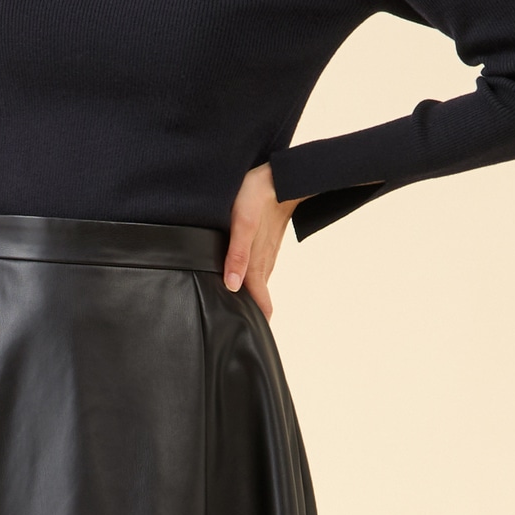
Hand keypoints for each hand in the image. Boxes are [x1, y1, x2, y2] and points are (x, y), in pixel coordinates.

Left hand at [223, 161, 307, 322]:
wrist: (281, 177)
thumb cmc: (257, 196)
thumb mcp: (242, 223)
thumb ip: (237, 254)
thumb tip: (233, 286)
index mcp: (258, 264)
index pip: (258, 302)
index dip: (253, 320)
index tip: (246, 337)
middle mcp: (263, 263)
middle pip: (257, 296)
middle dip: (248, 313)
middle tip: (235, 330)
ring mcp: (266, 254)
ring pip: (257, 283)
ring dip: (250, 297)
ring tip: (237, 312)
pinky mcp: (264, 244)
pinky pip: (257, 269)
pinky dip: (251, 282)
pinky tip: (241, 282)